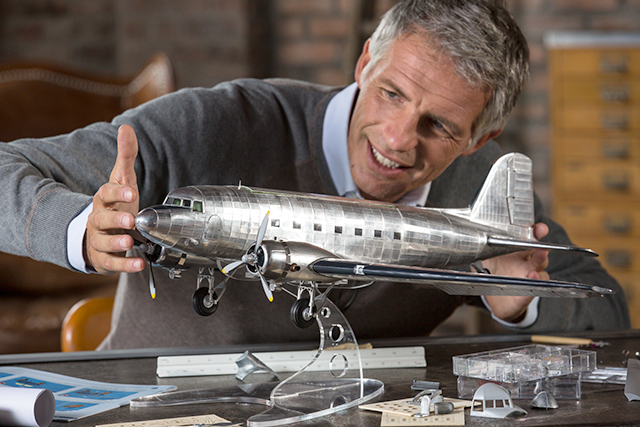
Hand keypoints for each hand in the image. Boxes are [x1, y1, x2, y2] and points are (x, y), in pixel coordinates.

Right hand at [85, 124, 145, 273]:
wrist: (102, 235)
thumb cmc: (116, 206)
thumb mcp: (122, 181)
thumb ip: (126, 157)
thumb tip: (126, 128)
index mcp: (103, 201)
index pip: (105, 194)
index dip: (117, 192)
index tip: (130, 191)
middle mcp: (98, 221)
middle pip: (101, 219)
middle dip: (115, 219)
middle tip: (130, 220)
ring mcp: (100, 240)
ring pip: (103, 242)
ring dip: (117, 243)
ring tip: (130, 242)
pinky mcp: (104, 259)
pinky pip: (113, 263)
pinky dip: (126, 264)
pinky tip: (139, 263)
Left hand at [480, 223, 549, 321]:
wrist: (493, 301)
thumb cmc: (491, 277)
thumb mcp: (481, 261)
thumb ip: (478, 250)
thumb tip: (470, 240)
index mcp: (515, 253)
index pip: (528, 240)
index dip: (535, 232)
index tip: (538, 228)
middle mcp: (524, 264)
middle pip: (539, 252)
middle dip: (542, 244)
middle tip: (542, 237)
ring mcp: (528, 277)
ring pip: (541, 268)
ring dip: (541, 261)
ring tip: (540, 255)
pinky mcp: (527, 291)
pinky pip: (535, 286)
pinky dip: (536, 281)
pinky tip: (532, 276)